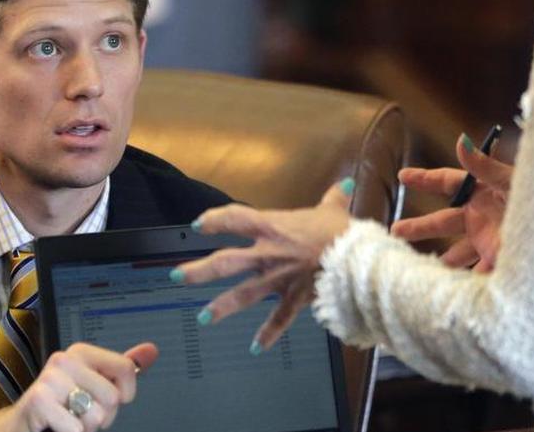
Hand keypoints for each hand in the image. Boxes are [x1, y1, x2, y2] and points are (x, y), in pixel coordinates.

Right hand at [0, 342, 158, 431]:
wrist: (22, 422)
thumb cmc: (62, 404)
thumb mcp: (95, 384)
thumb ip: (123, 369)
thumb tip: (151, 350)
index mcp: (83, 352)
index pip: (126, 368)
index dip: (125, 393)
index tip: (107, 398)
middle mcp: (66, 359)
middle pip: (113, 397)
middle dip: (103, 416)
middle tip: (81, 412)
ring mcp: (50, 378)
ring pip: (96, 415)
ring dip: (86, 427)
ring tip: (69, 418)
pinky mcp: (39, 399)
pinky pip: (76, 427)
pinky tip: (58, 424)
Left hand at [174, 180, 353, 351]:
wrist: (357, 259)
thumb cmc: (342, 232)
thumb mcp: (333, 210)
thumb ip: (332, 200)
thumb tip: (342, 186)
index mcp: (273, 226)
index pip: (234, 218)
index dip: (214, 220)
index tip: (198, 226)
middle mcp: (268, 253)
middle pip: (226, 262)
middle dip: (199, 270)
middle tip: (176, 276)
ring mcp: (279, 279)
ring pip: (243, 294)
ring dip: (221, 307)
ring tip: (203, 318)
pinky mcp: (295, 299)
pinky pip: (278, 319)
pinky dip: (268, 334)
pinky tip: (256, 347)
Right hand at [392, 134, 512, 271]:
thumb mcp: (514, 181)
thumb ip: (485, 166)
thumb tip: (461, 140)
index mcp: (483, 191)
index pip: (448, 182)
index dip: (424, 179)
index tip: (402, 176)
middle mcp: (483, 216)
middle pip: (443, 221)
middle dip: (419, 227)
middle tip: (394, 232)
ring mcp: (490, 241)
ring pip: (457, 253)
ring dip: (441, 261)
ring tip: (418, 272)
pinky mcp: (501, 263)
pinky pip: (477, 276)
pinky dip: (464, 284)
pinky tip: (449, 293)